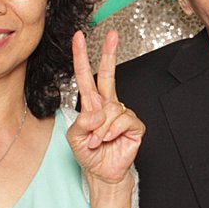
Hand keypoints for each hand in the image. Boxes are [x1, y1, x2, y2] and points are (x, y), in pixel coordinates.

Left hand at [67, 30, 143, 186]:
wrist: (103, 173)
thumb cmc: (89, 154)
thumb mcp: (74, 139)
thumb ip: (81, 123)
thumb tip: (96, 112)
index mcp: (92, 104)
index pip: (86, 76)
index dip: (82, 57)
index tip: (79, 38)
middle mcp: (108, 105)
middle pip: (109, 74)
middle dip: (109, 53)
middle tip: (111, 34)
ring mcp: (122, 113)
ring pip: (110, 110)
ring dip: (100, 129)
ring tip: (98, 141)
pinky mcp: (134, 125)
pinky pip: (123, 120)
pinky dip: (113, 132)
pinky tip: (110, 139)